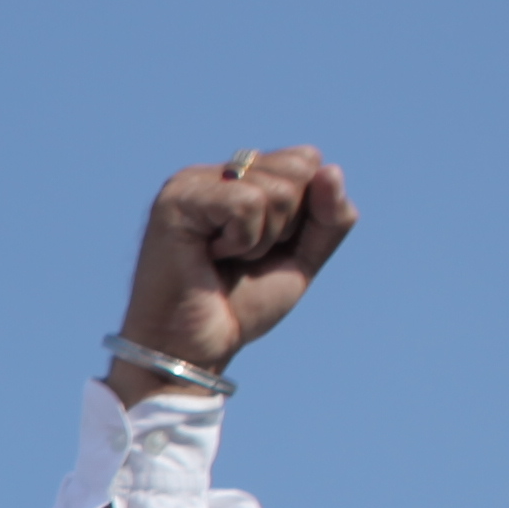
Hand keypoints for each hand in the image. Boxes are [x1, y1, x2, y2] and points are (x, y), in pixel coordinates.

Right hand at [117, 146, 356, 389]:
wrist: (196, 347)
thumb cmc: (240, 305)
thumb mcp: (304, 257)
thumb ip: (331, 216)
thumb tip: (331, 170)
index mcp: (241, 178)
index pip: (306, 160)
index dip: (307, 210)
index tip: (268, 246)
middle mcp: (216, 172)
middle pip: (299, 167)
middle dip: (289, 223)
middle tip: (246, 255)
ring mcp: (193, 181)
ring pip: (278, 190)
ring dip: (263, 240)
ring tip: (225, 259)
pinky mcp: (177, 199)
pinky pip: (246, 204)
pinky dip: (243, 242)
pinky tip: (211, 256)